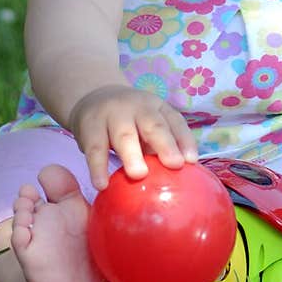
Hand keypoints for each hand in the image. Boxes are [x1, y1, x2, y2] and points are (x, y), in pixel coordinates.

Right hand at [69, 84, 198, 190]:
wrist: (92, 97)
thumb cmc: (130, 122)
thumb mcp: (147, 126)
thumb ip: (160, 147)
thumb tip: (178, 180)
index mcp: (157, 108)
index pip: (175, 122)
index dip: (185, 140)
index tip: (191, 161)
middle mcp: (138, 108)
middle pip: (153, 125)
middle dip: (165, 144)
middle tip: (174, 164)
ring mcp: (113, 115)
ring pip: (124, 135)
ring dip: (132, 155)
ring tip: (138, 175)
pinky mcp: (90, 126)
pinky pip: (95, 148)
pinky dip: (98, 167)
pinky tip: (101, 184)